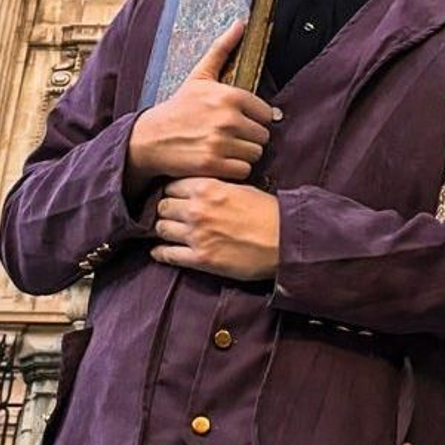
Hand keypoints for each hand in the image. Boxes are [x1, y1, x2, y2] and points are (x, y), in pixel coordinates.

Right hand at [127, 20, 275, 184]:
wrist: (149, 138)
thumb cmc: (178, 107)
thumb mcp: (200, 76)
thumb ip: (222, 49)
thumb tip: (240, 23)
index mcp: (229, 95)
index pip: (266, 113)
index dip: (254, 119)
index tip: (238, 121)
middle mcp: (227, 118)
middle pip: (263, 136)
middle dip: (250, 138)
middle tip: (231, 137)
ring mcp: (220, 142)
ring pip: (255, 154)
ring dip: (244, 155)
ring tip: (225, 149)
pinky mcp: (213, 164)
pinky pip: (243, 170)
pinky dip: (235, 170)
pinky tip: (220, 162)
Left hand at [150, 177, 280, 280]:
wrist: (285, 240)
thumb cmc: (269, 213)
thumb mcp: (241, 188)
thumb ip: (215, 187)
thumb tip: (201, 190)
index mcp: (208, 187)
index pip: (172, 185)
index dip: (172, 191)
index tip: (175, 196)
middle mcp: (197, 209)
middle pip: (162, 206)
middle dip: (165, 209)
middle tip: (170, 215)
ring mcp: (196, 235)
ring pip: (161, 228)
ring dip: (163, 230)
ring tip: (168, 232)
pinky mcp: (200, 258)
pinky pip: (168, 254)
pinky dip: (160, 253)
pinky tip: (159, 251)